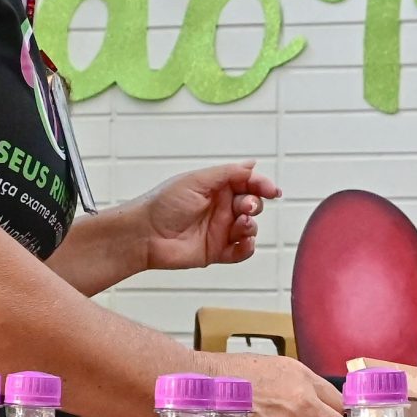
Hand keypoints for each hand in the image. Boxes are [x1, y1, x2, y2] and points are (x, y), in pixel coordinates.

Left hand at [129, 163, 281, 270]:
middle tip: (246, 207)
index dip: (262, 185)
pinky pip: (241, 251)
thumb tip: (252, 164)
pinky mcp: (217, 251)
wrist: (144, 234)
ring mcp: (219, 230)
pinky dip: (247, 248)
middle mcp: (220, 208)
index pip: (247, 183)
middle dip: (254, 205)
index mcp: (216, 188)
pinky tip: (244, 243)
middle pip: (252, 204)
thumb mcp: (197, 180)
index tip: (272, 190)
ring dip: (250, 226)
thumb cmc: (162, 204)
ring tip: (241, 224)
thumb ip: (228, 173)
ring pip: (249, 228)